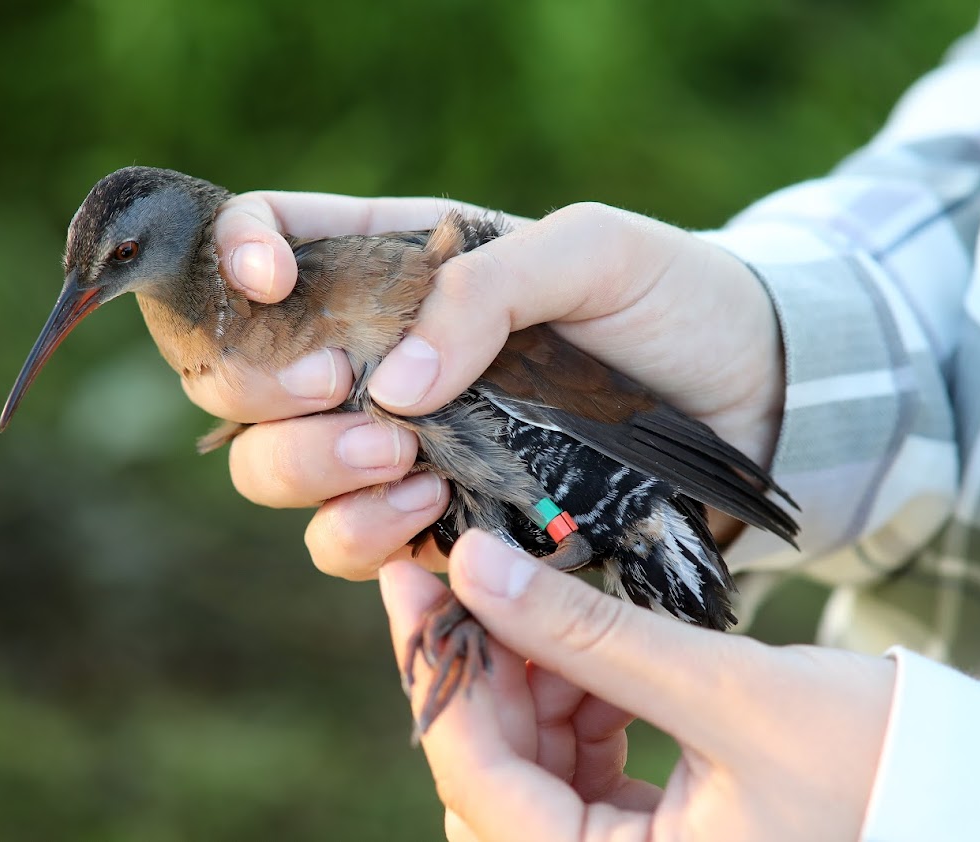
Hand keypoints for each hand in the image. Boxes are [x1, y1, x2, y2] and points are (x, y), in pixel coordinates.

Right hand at [187, 191, 784, 578]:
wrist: (745, 401)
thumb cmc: (671, 300)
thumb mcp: (593, 254)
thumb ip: (487, 290)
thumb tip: (391, 388)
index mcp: (395, 260)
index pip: (265, 237)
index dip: (234, 257)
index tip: (271, 285)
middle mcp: (372, 353)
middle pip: (239, 376)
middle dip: (263, 390)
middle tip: (343, 391)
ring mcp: (393, 441)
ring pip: (271, 468)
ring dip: (311, 470)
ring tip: (407, 461)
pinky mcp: (431, 518)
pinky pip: (344, 544)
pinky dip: (363, 533)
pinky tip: (432, 505)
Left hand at [380, 530, 894, 841]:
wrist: (958, 794)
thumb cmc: (871, 761)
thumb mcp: (724, 690)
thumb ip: (590, 633)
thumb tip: (476, 565)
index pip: (479, 783)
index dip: (435, 674)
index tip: (409, 583)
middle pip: (491, 778)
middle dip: (482, 673)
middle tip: (471, 574)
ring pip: (526, 772)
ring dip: (528, 685)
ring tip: (543, 604)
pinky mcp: (645, 837)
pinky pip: (572, 773)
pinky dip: (571, 705)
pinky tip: (587, 651)